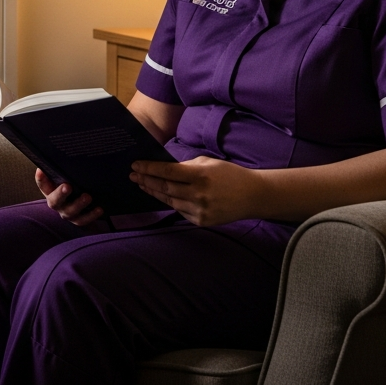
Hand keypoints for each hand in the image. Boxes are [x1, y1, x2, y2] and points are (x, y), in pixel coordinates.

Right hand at [35, 168, 103, 225]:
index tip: (40, 170)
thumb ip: (64, 170)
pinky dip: (91, 215)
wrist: (82, 204)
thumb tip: (64, 156)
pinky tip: (99, 209)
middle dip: (60, 194)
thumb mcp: (66, 178)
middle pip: (55, 201)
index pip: (42, 184)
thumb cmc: (72, 185)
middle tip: (67, 186)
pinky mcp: (78, 220)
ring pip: (70, 212)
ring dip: (79, 204)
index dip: (41, 178)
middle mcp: (56, 203)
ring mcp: (67, 213)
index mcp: (50, 191)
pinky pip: (84, 220)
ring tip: (88, 197)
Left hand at [130, 157, 262, 226]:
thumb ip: (186, 166)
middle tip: (133, 175)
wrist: (252, 196)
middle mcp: (199, 194)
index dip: (149, 169)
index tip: (135, 165)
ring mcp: (200, 210)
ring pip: (170, 201)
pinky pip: (180, 211)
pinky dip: (171, 202)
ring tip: (143, 185)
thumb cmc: (229, 175)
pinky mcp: (201, 221)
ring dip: (154, 192)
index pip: (167, 172)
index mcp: (200, 176)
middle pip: (165, 188)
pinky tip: (162, 196)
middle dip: (146, 180)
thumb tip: (164, 168)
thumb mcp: (208, 163)